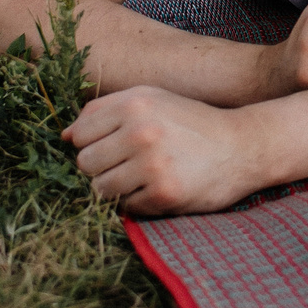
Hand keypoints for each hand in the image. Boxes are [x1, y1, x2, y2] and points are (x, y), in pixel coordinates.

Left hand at [65, 85, 263, 214]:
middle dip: (101, 168)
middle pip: (85, 163)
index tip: (110, 147)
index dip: (91, 144)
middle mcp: (142, 130)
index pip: (79, 134)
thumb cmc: (192, 122)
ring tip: (142, 179)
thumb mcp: (153, 100)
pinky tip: (160, 188)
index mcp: (135, 103)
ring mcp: (153, 163)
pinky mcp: (165, 193)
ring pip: (100, 189)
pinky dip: (139, 203)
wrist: (244, 145)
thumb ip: (106, 110)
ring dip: (116, 189)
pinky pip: (126, 207)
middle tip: (128, 165)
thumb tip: (64, 136)